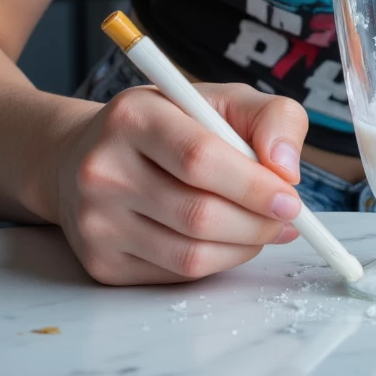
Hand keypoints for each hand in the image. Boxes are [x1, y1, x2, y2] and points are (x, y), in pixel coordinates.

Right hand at [53, 82, 308, 284]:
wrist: (85, 156)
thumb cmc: (169, 123)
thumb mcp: (221, 99)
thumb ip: (270, 117)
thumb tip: (287, 169)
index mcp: (134, 116)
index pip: (200, 158)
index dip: (253, 185)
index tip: (290, 198)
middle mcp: (105, 169)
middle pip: (197, 214)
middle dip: (256, 222)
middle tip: (286, 218)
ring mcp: (97, 222)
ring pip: (190, 254)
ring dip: (243, 246)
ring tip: (263, 228)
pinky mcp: (101, 262)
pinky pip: (176, 275)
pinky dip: (216, 262)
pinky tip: (227, 240)